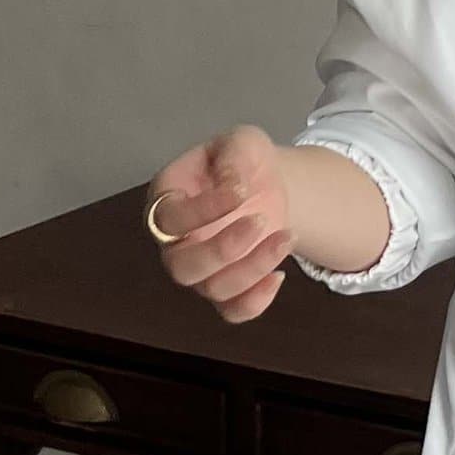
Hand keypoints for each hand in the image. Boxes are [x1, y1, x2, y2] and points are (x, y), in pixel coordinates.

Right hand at [146, 124, 294, 323]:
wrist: (267, 183)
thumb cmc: (243, 162)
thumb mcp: (241, 143)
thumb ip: (233, 157)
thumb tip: (233, 187)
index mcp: (167, 200)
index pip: (169, 218)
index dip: (203, 210)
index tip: (240, 191)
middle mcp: (176, 242)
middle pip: (182, 267)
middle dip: (223, 249)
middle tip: (261, 221)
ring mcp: (200, 269)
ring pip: (212, 289)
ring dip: (253, 268)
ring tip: (286, 237)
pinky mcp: (227, 288)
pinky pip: (232, 311)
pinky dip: (256, 302)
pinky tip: (279, 275)